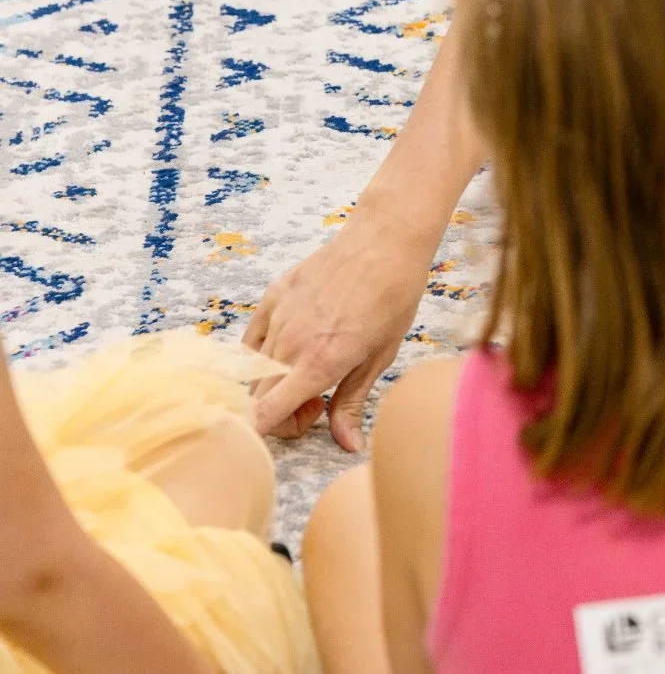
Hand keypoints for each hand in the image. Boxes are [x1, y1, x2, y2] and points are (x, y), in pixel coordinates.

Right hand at [242, 207, 435, 450]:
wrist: (385, 240)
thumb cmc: (393, 297)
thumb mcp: (381, 356)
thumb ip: (353, 402)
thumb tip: (347, 444)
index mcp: (318, 364)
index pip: (264, 416)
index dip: (273, 432)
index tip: (303, 421)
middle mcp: (289, 344)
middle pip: (256, 399)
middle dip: (282, 411)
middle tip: (319, 398)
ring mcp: (277, 318)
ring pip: (254, 370)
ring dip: (276, 381)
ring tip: (313, 366)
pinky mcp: (272, 296)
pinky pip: (252, 338)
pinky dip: (265, 352)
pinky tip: (296, 345)